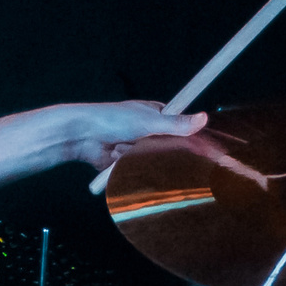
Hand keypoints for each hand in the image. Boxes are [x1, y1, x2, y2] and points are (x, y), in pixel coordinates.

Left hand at [52, 100, 209, 170]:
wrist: (80, 135)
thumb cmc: (112, 120)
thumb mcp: (148, 121)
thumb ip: (176, 125)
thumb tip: (204, 118)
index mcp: (156, 115)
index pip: (181, 128)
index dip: (189, 139)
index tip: (197, 150)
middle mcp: (148, 131)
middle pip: (167, 148)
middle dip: (158, 151)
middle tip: (148, 148)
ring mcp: (136, 147)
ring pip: (150, 161)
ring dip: (137, 157)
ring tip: (122, 148)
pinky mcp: (125, 163)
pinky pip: (135, 170)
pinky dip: (127, 167)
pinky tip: (118, 159)